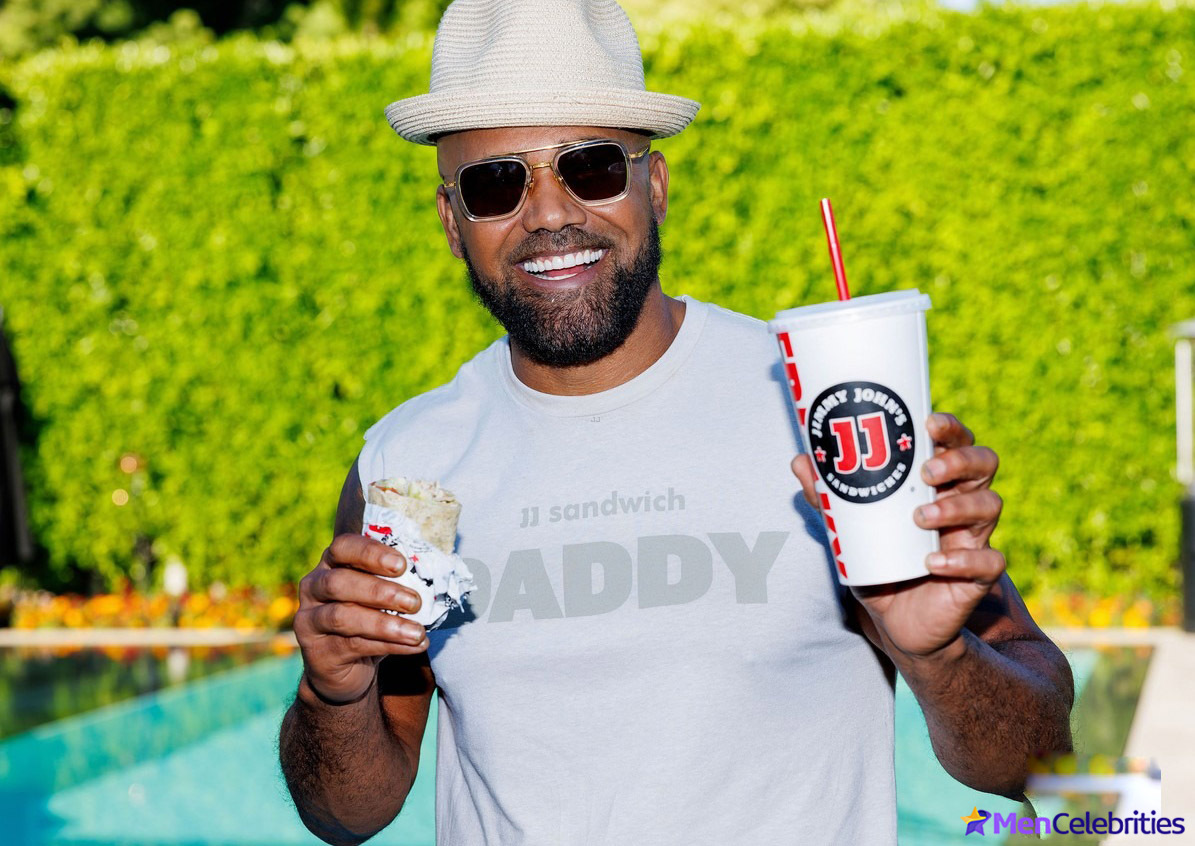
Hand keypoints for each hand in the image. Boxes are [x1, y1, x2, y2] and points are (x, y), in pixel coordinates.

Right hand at [294, 534, 428, 703]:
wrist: (345, 669)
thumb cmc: (369, 620)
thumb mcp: (381, 598)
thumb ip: (397, 583)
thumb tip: (436, 577)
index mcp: (331, 564)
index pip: (342, 547)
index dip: (370, 552)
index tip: (402, 565)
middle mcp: (314, 588)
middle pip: (339, 582)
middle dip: (380, 591)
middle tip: (414, 602)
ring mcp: (310, 621)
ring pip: (342, 617)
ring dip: (385, 624)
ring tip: (417, 632)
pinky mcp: (317, 651)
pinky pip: (352, 645)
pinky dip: (388, 645)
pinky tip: (412, 645)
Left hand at [792, 412, 1004, 661]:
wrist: (896, 622)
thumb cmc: (878, 561)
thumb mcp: (848, 529)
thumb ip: (827, 497)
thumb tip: (800, 460)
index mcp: (938, 483)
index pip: (957, 442)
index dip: (951, 428)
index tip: (928, 423)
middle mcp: (962, 503)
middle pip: (984, 463)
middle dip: (959, 460)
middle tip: (926, 472)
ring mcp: (973, 538)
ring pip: (990, 505)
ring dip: (957, 506)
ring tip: (920, 517)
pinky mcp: (977, 577)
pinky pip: (989, 562)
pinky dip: (963, 560)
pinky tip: (932, 563)